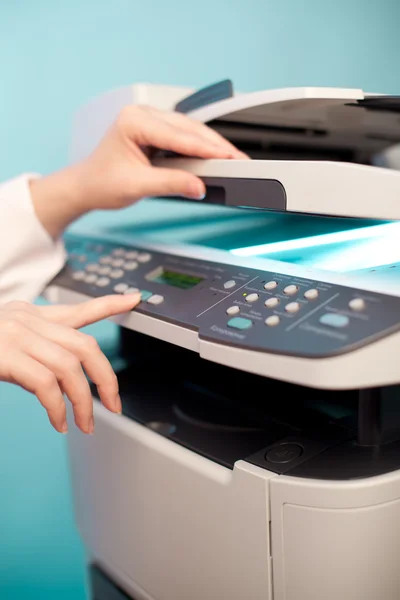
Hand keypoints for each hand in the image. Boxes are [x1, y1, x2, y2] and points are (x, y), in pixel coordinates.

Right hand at [0, 293, 140, 433]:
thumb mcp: (10, 346)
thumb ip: (40, 355)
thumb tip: (68, 385)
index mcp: (31, 315)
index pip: (79, 310)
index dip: (109, 305)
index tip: (134, 300)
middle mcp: (26, 319)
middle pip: (84, 345)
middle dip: (106, 378)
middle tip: (114, 404)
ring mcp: (16, 335)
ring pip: (70, 367)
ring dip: (83, 402)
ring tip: (85, 424)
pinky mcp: (5, 355)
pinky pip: (46, 384)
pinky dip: (58, 408)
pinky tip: (59, 422)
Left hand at [30, 105, 246, 237]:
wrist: (86, 186)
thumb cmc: (101, 182)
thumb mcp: (137, 186)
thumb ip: (170, 184)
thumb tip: (198, 186)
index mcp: (133, 121)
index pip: (177, 135)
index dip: (205, 148)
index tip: (227, 158)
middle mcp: (142, 115)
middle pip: (188, 128)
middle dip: (215, 145)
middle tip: (238, 159)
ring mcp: (149, 122)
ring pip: (189, 130)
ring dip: (211, 145)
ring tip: (232, 158)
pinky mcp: (155, 133)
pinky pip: (183, 137)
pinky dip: (200, 148)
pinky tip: (214, 156)